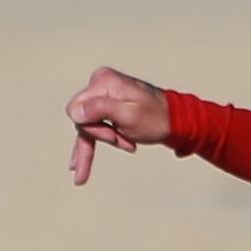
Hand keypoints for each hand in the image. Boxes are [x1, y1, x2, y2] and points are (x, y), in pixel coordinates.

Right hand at [66, 64, 172, 184]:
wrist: (176, 120)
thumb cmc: (156, 117)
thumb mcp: (129, 116)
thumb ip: (100, 110)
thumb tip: (74, 112)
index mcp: (103, 81)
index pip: (77, 110)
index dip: (92, 128)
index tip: (114, 136)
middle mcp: (100, 84)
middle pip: (82, 119)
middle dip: (102, 136)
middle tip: (125, 142)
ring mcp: (103, 95)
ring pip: (88, 125)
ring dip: (106, 140)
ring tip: (128, 145)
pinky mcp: (107, 105)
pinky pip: (93, 126)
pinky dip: (93, 143)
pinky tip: (79, 169)